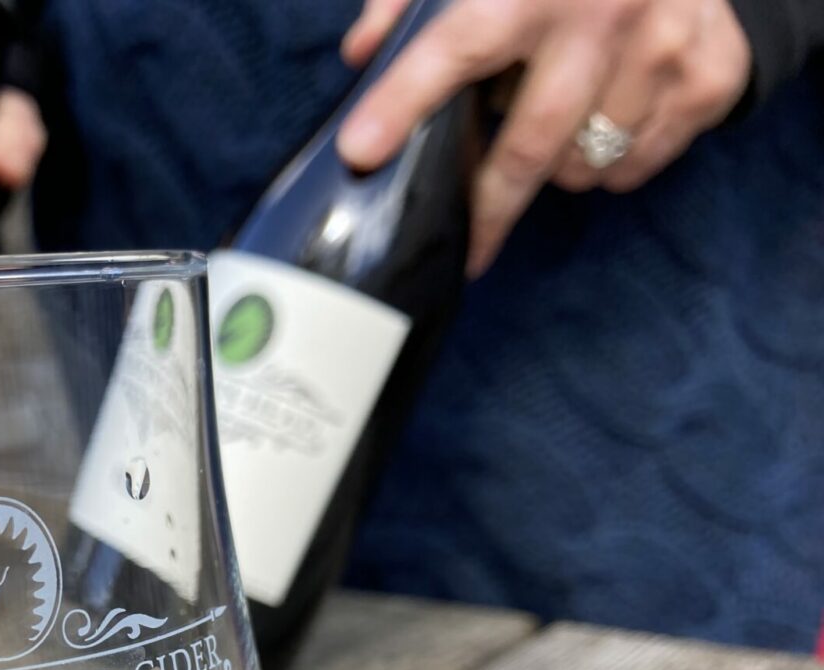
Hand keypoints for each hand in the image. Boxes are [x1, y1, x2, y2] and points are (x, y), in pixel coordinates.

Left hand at [337, 0, 751, 276]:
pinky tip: (609, 116)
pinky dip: (611, 162)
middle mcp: (604, 11)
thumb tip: (362, 54)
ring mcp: (666, 47)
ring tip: (556, 122)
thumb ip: (411, 0)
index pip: (455, 49)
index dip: (403, 102)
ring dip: (556, 168)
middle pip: (528, 146)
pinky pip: (636, 167)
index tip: (362, 150)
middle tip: (467, 242)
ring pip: (583, 167)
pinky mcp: (711, 77)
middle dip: (487, 206)